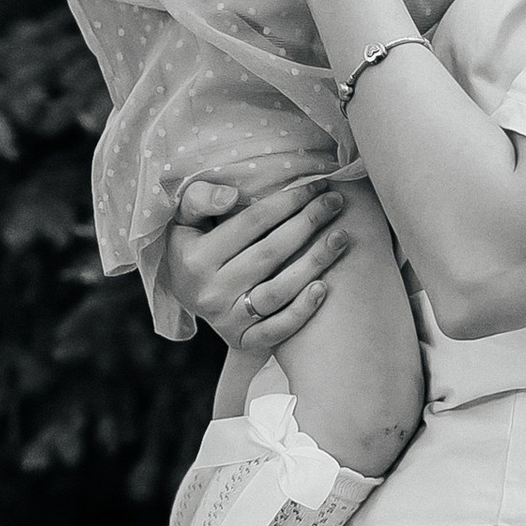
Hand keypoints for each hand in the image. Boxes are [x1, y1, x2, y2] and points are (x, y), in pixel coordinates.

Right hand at [163, 174, 353, 351]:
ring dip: (314, 262)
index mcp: (195, 258)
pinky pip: (278, 328)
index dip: (286, 202)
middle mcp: (211, 291)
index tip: (315, 185)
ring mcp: (228, 319)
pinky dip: (302, 310)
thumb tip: (231, 196)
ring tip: (341, 237)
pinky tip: (324, 287)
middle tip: (334, 202)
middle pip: (270, 253)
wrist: (186, 293)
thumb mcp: (184, 219)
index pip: (251, 223)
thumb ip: (200, 200)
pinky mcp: (243, 340)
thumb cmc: (193, 246)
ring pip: (279, 290)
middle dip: (307, 223)